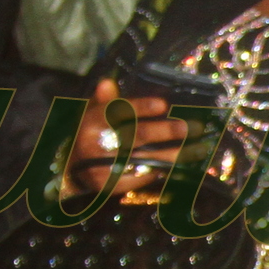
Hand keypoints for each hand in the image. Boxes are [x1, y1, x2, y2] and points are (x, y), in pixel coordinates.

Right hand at [64, 78, 198, 197]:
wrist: (71, 171)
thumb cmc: (91, 136)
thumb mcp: (92, 115)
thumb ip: (105, 101)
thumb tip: (107, 83)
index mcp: (92, 121)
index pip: (119, 111)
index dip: (141, 107)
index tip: (163, 105)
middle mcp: (95, 143)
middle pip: (136, 135)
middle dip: (166, 131)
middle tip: (191, 127)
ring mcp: (102, 166)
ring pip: (144, 158)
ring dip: (173, 154)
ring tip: (196, 150)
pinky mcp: (109, 185)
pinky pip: (140, 178)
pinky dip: (159, 172)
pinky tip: (177, 167)